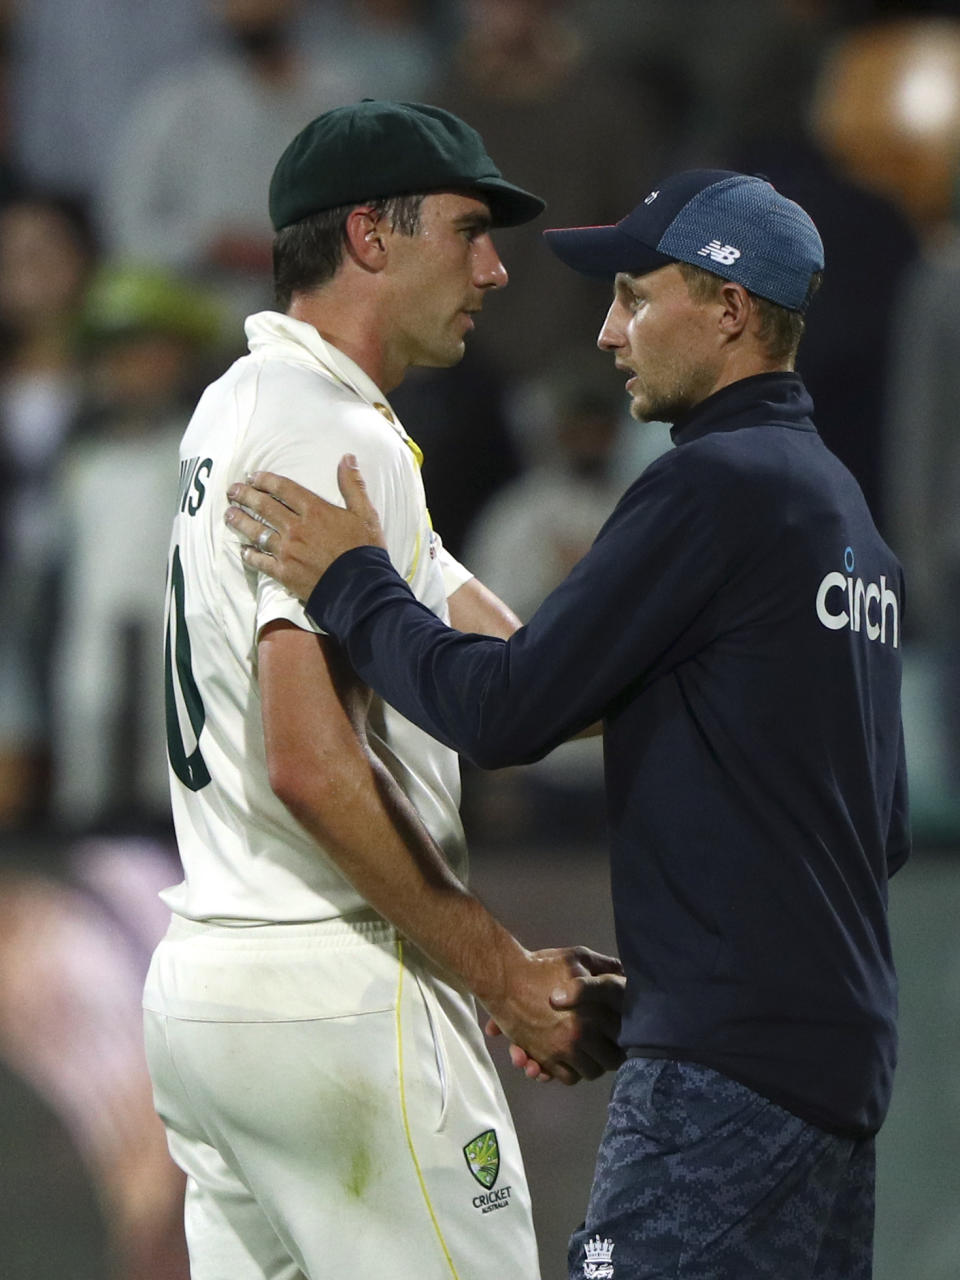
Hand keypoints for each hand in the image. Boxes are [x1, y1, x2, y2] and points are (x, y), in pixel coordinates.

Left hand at [225, 455, 385, 600]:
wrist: (361, 589)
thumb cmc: (365, 551)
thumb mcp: (365, 514)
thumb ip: (353, 485)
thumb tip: (347, 458)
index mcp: (315, 510)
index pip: (283, 488)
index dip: (265, 480)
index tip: (253, 476)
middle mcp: (296, 528)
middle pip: (264, 506)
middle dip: (245, 495)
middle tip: (232, 490)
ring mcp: (288, 551)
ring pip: (257, 531)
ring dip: (240, 521)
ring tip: (229, 514)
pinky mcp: (284, 573)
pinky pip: (260, 561)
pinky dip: (249, 555)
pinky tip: (243, 550)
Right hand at [484, 947, 624, 1084]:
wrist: (505, 978)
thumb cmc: (542, 966)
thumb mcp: (577, 958)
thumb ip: (604, 966)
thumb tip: (624, 970)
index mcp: (593, 1012)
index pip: (622, 1036)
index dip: (624, 1035)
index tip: (620, 1032)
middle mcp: (580, 1035)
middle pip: (610, 1060)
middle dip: (610, 1055)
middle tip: (607, 1047)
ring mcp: (561, 1050)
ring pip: (589, 1073)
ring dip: (591, 1066)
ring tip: (588, 1054)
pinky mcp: (543, 1058)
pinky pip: (566, 1078)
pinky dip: (570, 1073)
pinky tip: (570, 1060)